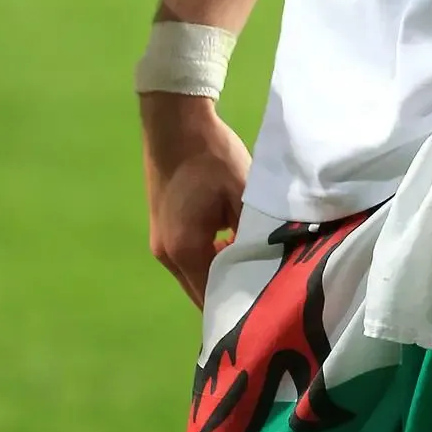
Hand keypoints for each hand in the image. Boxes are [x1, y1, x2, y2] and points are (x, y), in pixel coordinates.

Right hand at [141, 94, 250, 307]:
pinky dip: (210, 259)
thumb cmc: (211, 156)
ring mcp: (161, 243)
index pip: (213, 298)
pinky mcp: (163, 229)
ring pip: (196, 275)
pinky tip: (235, 244)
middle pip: (201, 292)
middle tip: (267, 291)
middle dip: (231, 293)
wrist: (175, 123)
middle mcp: (167, 256)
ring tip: (256, 265)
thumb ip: (253, 231)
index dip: (240, 306)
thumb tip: (270, 260)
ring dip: (221, 273)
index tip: (268, 308)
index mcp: (185, 250)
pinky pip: (190, 258)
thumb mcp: (242, 193)